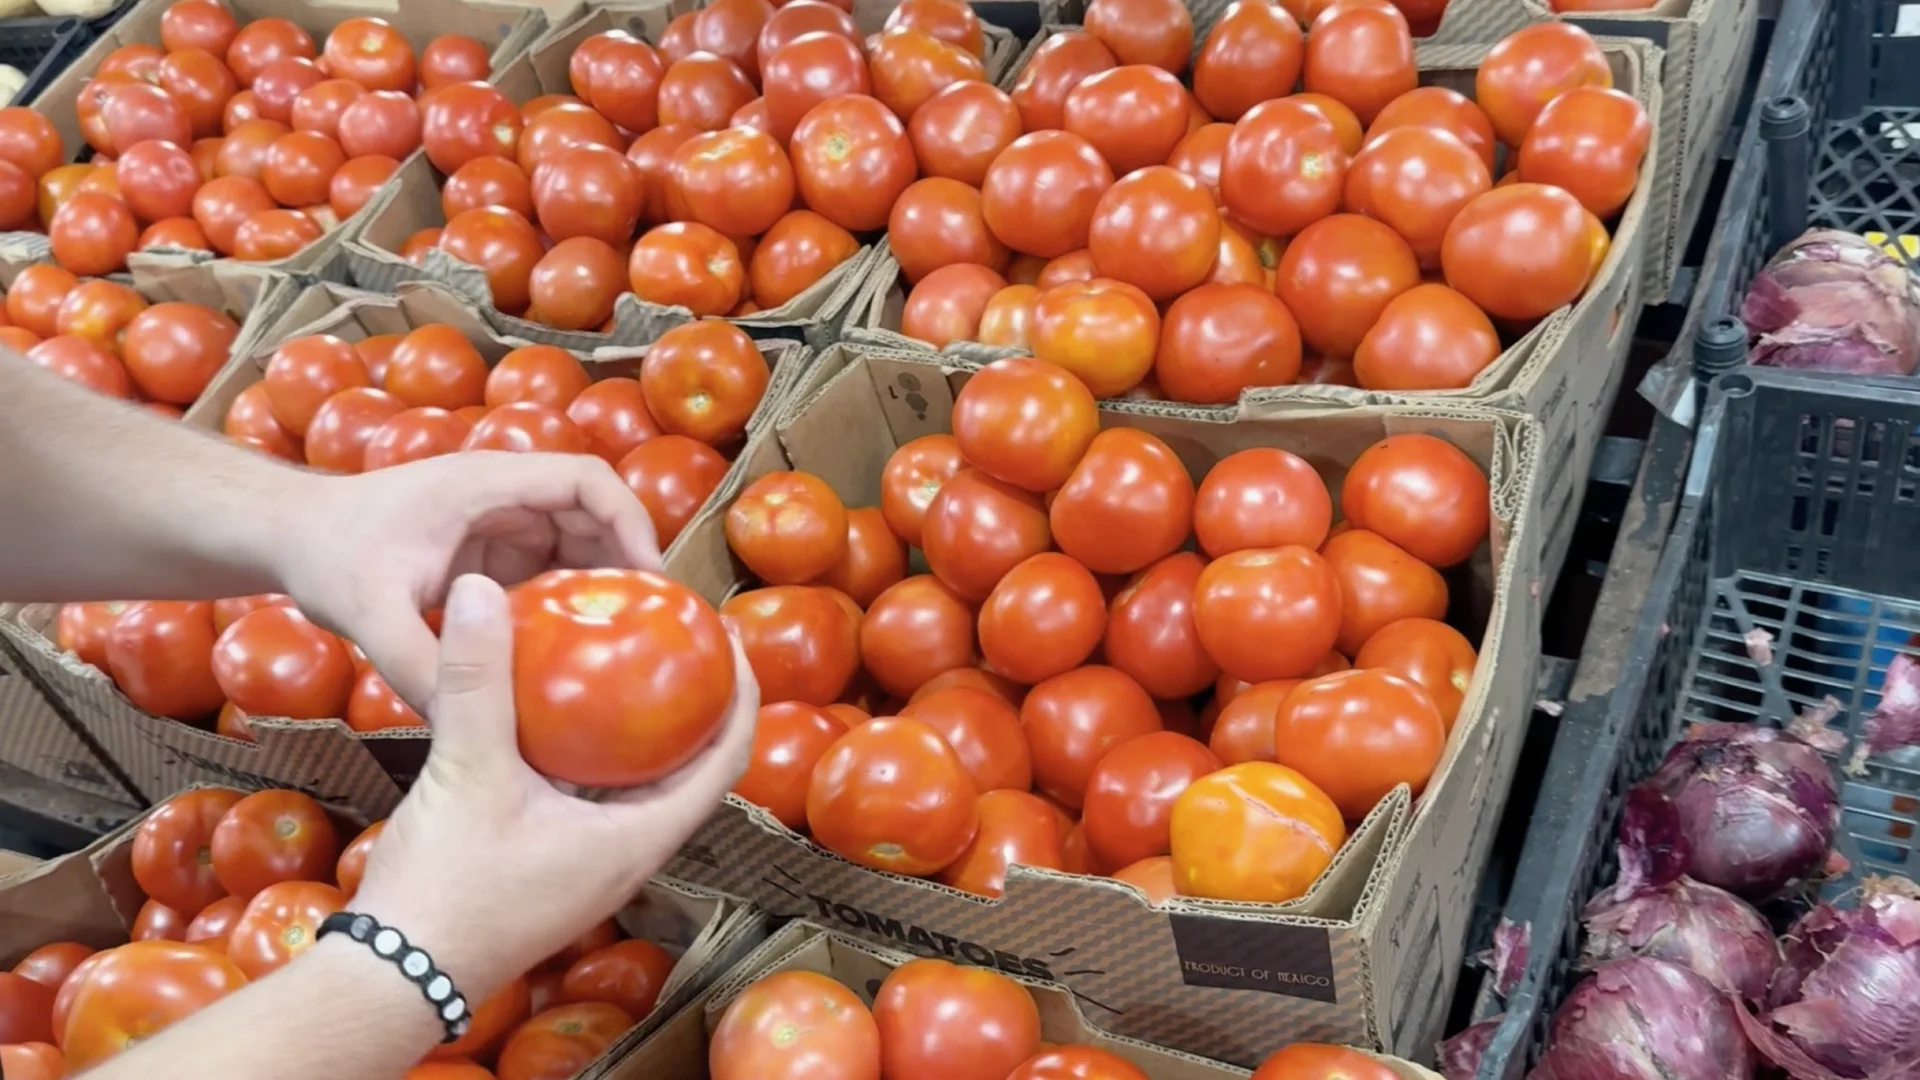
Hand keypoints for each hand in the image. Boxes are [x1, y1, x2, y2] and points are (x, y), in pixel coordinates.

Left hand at [269, 451, 660, 706]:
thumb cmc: (324, 554)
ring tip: (619, 642)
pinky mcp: (483, 549)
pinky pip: (544, 567)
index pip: (589, 481)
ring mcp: (494, 520)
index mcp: (487, 484)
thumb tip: (469, 722)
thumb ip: (418, 664)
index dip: (632, 523)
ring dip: (597, 584)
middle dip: (626, 562)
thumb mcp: (368, 612)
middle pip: (594, 512)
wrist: (283, 536)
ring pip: (573, 541)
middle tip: (649, 625)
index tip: (651, 581)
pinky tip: (569, 652)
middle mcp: (501, 494)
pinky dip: (563, 601)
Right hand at [345, 574, 758, 999]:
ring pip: (636, 783)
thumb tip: (485, 590)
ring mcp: (590, 862)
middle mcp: (628, 852)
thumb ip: (479, 681)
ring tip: (625, 660)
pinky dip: (587, 751)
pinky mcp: (552, 864)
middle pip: (689, 768)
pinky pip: (590, 795)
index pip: (724, 760)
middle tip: (678, 637)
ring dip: (640, 728)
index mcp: (638, 838)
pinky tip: (553, 710)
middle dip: (694, 703)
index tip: (728, 638)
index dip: (739, 697)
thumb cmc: (446, 890)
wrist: (392, 975)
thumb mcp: (466, 772)